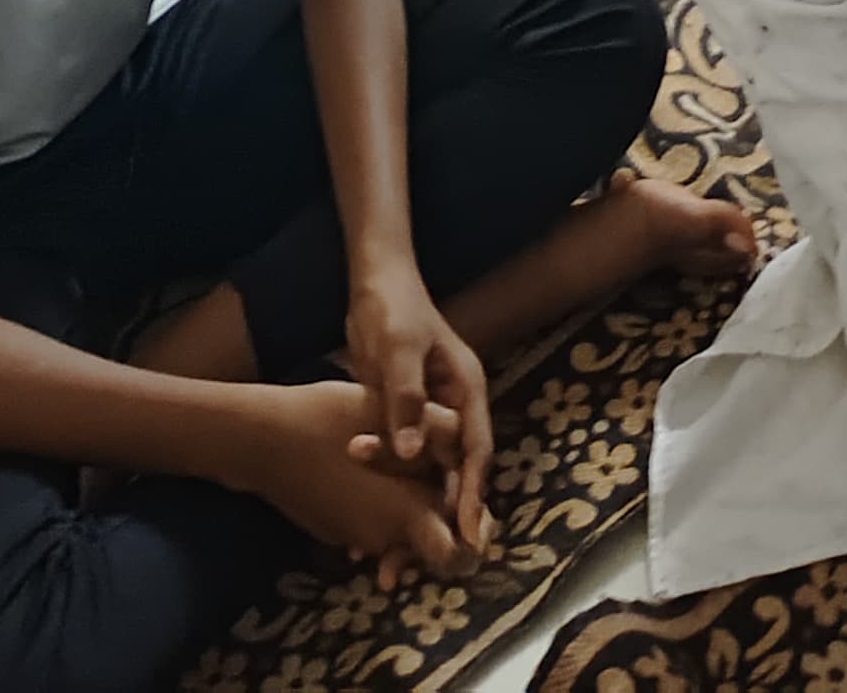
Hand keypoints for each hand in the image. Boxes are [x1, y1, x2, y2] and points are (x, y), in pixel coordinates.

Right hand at [229, 379, 477, 586]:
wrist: (265, 442)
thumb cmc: (330, 420)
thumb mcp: (392, 413)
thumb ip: (438, 431)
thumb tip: (463, 445)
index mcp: (408, 513)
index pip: (455, 554)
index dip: (471, 540)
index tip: (474, 515)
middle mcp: (386, 536)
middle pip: (430, 545)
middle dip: (442, 520)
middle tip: (443, 482)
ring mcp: (358, 537)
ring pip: (402, 536)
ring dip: (411, 511)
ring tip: (409, 468)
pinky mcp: (337, 531)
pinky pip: (374, 528)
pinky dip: (382, 508)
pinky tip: (373, 472)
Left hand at [342, 262, 494, 548]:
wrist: (372, 285)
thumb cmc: (392, 310)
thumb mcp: (397, 349)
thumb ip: (405, 399)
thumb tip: (412, 455)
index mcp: (466, 390)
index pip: (475, 451)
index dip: (472, 495)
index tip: (467, 536)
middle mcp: (453, 408)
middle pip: (456, 471)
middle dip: (443, 516)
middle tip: (430, 561)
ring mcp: (429, 416)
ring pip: (428, 474)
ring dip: (415, 511)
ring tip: (396, 557)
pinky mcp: (403, 420)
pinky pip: (402, 465)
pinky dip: (392, 493)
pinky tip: (371, 525)